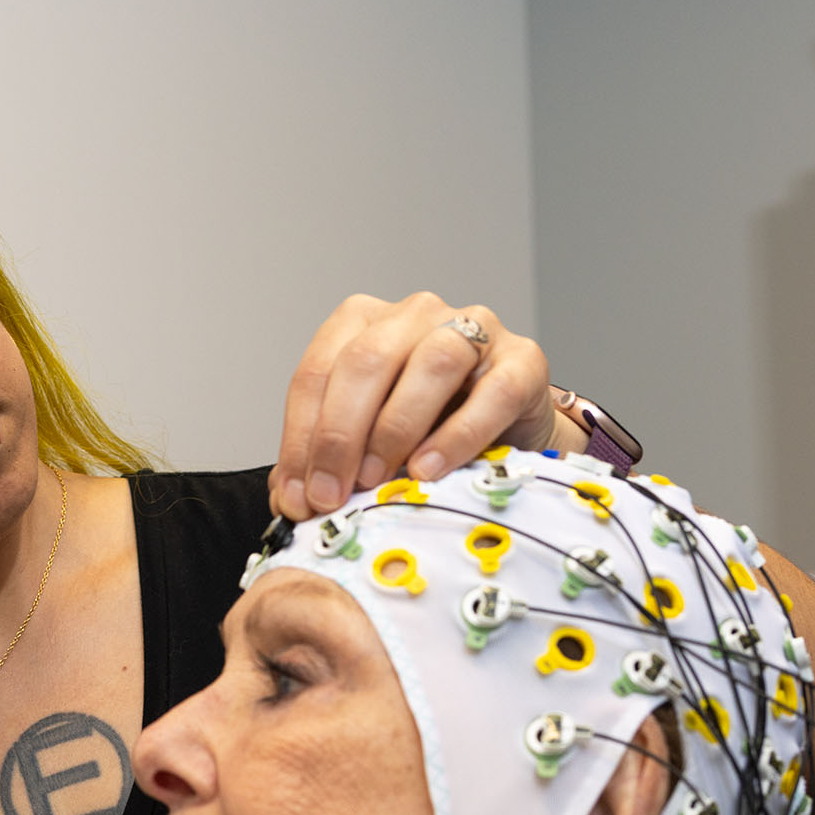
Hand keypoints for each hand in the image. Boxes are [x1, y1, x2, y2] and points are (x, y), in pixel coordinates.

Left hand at [270, 292, 572, 520]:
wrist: (512, 437)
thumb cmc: (432, 432)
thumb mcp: (369, 439)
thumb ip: (328, 459)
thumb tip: (290, 499)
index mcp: (365, 323)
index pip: (318, 372)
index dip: (301, 437)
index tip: (296, 496)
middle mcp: (416, 314)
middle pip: (366, 361)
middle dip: (339, 436)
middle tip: (330, 495)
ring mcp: (474, 329)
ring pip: (430, 364)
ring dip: (395, 428)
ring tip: (379, 481)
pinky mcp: (523, 361)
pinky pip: (492, 393)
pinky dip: (457, 436)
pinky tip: (430, 471)